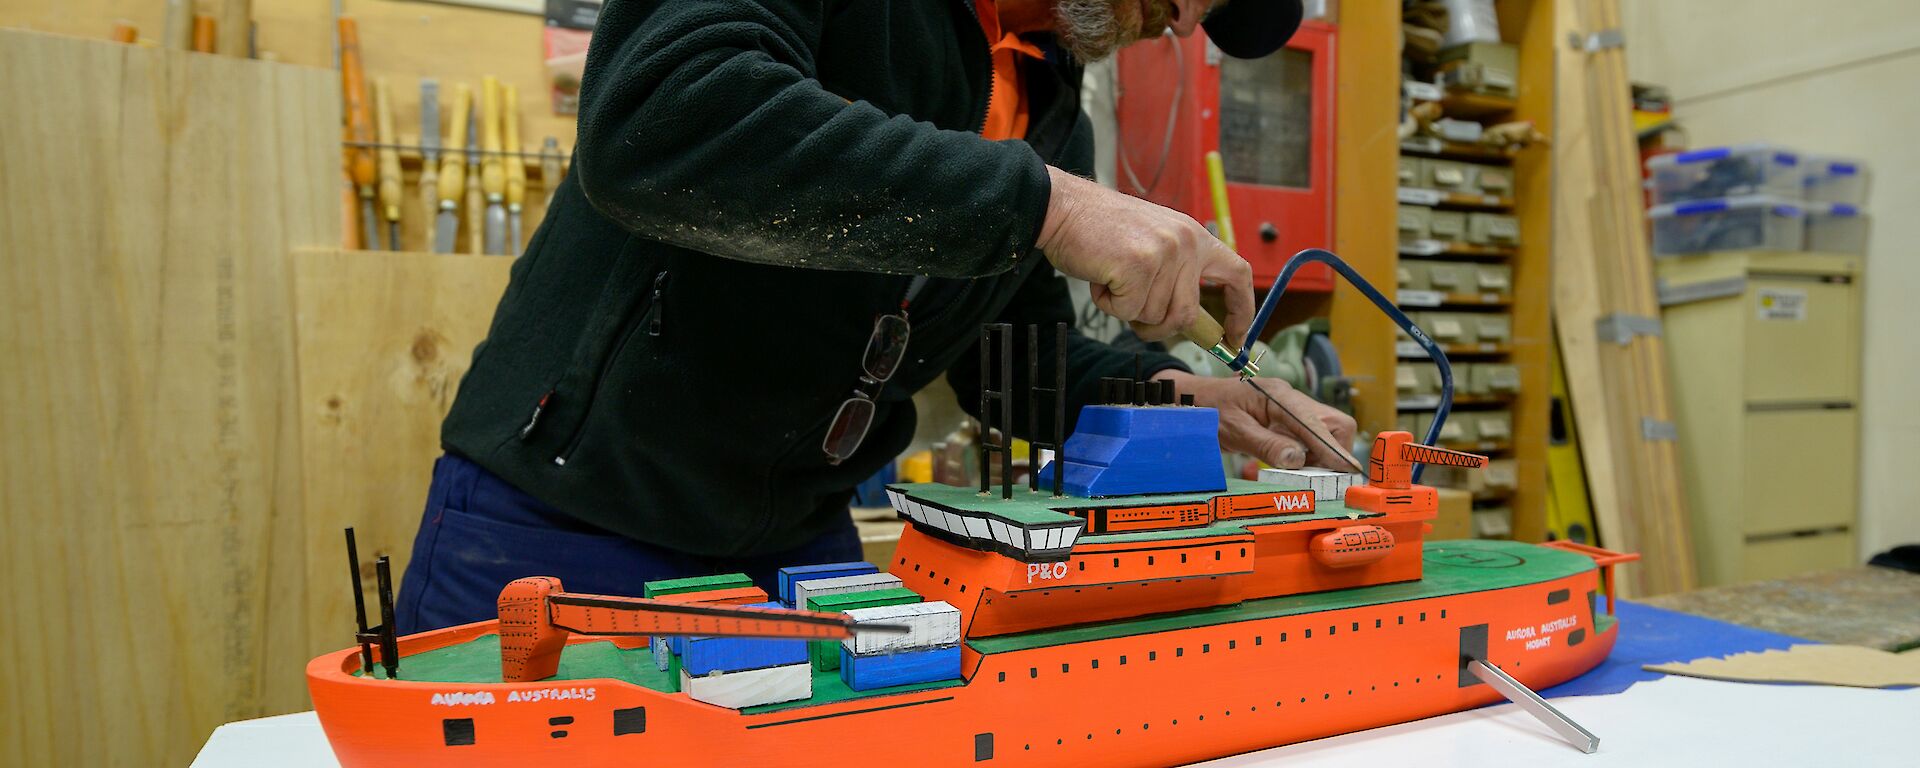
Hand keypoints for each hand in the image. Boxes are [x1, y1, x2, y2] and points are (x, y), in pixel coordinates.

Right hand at [1036, 166, 1253, 346]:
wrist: (1065, 208)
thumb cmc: (1101, 230)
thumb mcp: (1154, 243)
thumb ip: (1176, 274)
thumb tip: (1188, 320)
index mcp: (1194, 236)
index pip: (1237, 274)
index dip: (1241, 310)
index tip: (1235, 336)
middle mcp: (1186, 242)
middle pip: (1186, 313)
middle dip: (1159, 327)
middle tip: (1135, 316)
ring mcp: (1164, 254)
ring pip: (1154, 316)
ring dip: (1127, 309)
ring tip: (1112, 279)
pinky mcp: (1138, 267)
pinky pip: (1128, 312)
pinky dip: (1109, 305)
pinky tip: (1101, 278)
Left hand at [1156, 370, 1357, 470]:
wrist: (1193, 399)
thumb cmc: (1208, 411)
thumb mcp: (1233, 430)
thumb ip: (1266, 445)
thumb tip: (1298, 461)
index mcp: (1278, 396)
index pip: (1315, 423)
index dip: (1333, 449)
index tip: (1346, 471)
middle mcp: (1291, 398)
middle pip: (1334, 422)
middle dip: (1336, 450)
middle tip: (1320, 476)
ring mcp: (1291, 408)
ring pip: (1327, 430)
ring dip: (1324, 454)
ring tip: (1305, 474)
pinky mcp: (1287, 419)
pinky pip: (1311, 436)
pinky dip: (1311, 453)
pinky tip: (1295, 465)